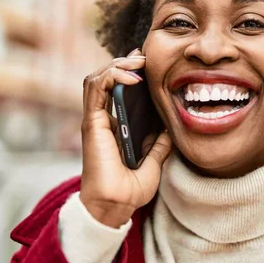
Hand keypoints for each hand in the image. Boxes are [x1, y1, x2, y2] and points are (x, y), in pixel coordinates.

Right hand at [79, 48, 171, 227]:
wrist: (115, 206)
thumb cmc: (130, 190)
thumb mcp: (154, 162)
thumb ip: (160, 144)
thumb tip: (172, 128)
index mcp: (117, 125)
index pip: (121, 89)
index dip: (133, 73)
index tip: (152, 63)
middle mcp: (104, 119)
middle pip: (108, 78)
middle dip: (125, 63)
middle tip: (146, 56)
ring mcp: (96, 119)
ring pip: (98, 77)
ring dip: (117, 64)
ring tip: (139, 62)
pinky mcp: (92, 122)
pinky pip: (96, 88)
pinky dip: (112, 76)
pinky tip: (133, 77)